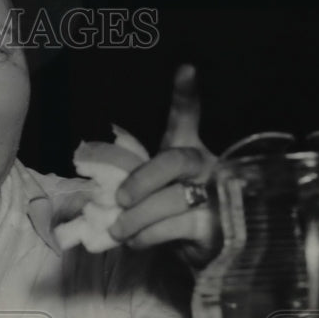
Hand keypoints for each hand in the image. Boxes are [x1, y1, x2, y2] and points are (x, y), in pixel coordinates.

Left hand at [107, 64, 220, 267]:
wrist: (201, 248)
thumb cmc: (172, 211)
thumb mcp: (153, 190)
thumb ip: (133, 184)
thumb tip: (102, 197)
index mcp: (189, 151)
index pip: (188, 117)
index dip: (186, 94)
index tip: (186, 69)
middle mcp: (208, 167)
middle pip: (175, 160)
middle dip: (142, 179)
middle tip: (121, 198)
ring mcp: (215, 197)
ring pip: (169, 200)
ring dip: (136, 218)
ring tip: (119, 229)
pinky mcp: (215, 228)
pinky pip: (173, 228)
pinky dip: (147, 235)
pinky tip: (137, 240)